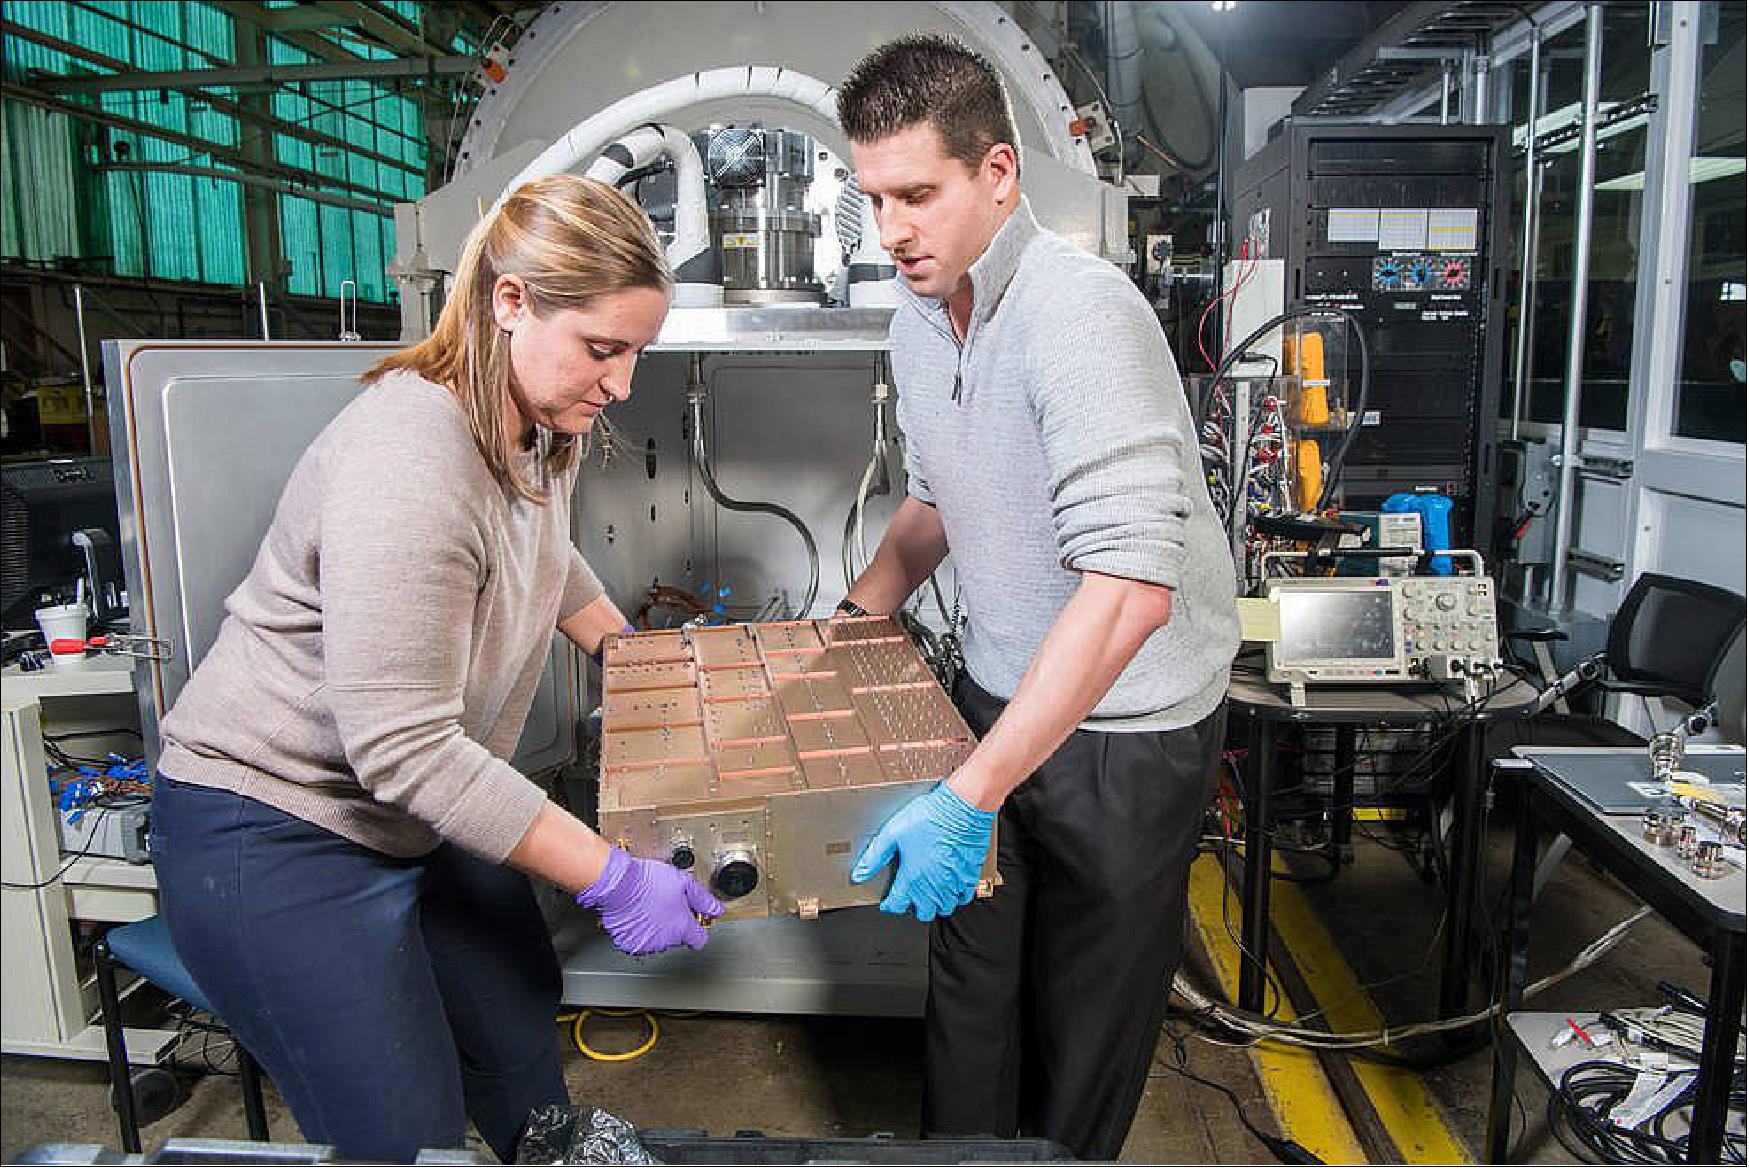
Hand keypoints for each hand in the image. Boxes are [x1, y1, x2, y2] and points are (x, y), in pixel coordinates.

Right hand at [575, 848, 723, 954]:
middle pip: (676, 938)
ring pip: (657, 940)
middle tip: (666, 905)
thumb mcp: (683, 882)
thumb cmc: (648, 880)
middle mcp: (665, 939)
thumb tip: (717, 909)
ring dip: (656, 929)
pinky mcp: (629, 944)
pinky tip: (637, 915)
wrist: (618, 883)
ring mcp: (646, 943)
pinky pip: (638, 941)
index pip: (698, 940)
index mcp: (681, 926)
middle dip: (674, 924)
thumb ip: (703, 899)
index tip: (692, 922)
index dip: (697, 929)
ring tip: (649, 908)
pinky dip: (638, 932)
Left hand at [850, 782, 995, 920]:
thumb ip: (875, 856)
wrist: (960, 808)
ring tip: (930, 893)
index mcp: (912, 877)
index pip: (897, 905)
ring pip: (945, 908)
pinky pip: (964, 897)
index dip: (890, 905)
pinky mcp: (969, 875)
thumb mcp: (892, 833)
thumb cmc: (929, 817)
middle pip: (924, 912)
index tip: (889, 901)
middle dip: (915, 908)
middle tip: (911, 897)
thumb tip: (859, 874)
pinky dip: (957, 896)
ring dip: (936, 904)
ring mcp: (953, 882)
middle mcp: (933, 885)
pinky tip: (952, 886)